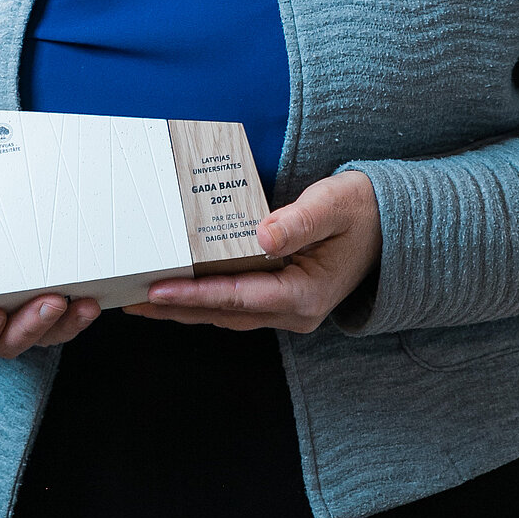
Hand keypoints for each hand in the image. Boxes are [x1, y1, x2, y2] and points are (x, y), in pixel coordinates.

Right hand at [0, 184, 99, 365]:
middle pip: (7, 344)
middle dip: (29, 326)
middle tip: (49, 302)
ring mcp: (20, 326)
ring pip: (41, 337)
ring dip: (61, 323)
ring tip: (78, 302)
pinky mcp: (48, 318)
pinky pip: (64, 325)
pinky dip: (78, 316)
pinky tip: (91, 301)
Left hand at [123, 169, 380, 333]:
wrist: (391, 224)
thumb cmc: (364, 210)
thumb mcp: (336, 204)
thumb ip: (300, 220)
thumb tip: (263, 236)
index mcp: (304, 295)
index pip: (237, 297)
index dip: (193, 295)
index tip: (155, 291)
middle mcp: (294, 312)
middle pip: (222, 312)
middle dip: (174, 308)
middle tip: (127, 300)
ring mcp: (287, 310)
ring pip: (224, 313)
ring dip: (182, 308)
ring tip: (138, 299)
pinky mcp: (281, 299)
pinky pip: (233, 303)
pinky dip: (202, 298)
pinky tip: (176, 289)